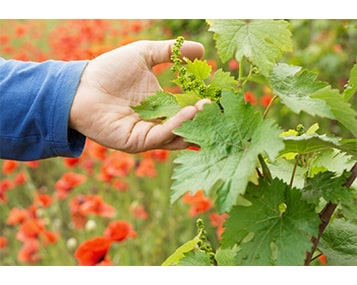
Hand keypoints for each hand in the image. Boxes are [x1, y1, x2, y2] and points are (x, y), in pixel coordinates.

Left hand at [69, 39, 208, 152]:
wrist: (81, 86)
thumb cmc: (110, 70)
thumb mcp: (144, 54)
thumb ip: (171, 52)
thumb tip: (202, 49)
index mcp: (162, 104)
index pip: (189, 106)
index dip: (204, 100)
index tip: (220, 92)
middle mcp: (158, 121)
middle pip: (187, 123)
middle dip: (203, 116)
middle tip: (218, 104)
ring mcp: (149, 134)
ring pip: (178, 133)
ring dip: (193, 122)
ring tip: (207, 106)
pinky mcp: (137, 142)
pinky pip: (161, 136)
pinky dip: (176, 126)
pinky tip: (189, 111)